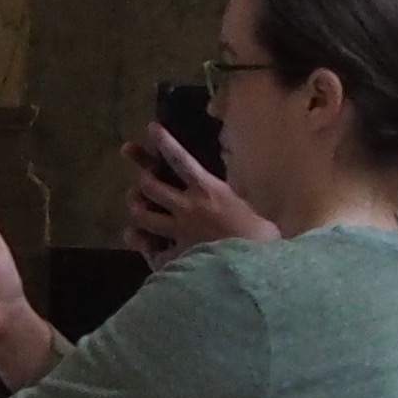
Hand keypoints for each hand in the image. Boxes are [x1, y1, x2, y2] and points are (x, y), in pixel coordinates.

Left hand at [123, 128, 275, 261]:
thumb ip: (238, 198)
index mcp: (208, 190)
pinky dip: (145, 247)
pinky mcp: (173, 256)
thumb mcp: (252, 207)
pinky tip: (142, 245)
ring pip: (143, 216)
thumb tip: (239, 191)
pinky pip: (151, 251)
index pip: (180, 160)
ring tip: (136, 207)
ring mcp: (176, 232)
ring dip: (138, 210)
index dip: (164, 142)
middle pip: (151, 186)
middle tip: (141, 179)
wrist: (252, 270)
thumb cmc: (261, 235)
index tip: (151, 127)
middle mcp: (187, 207)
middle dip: (143, 180)